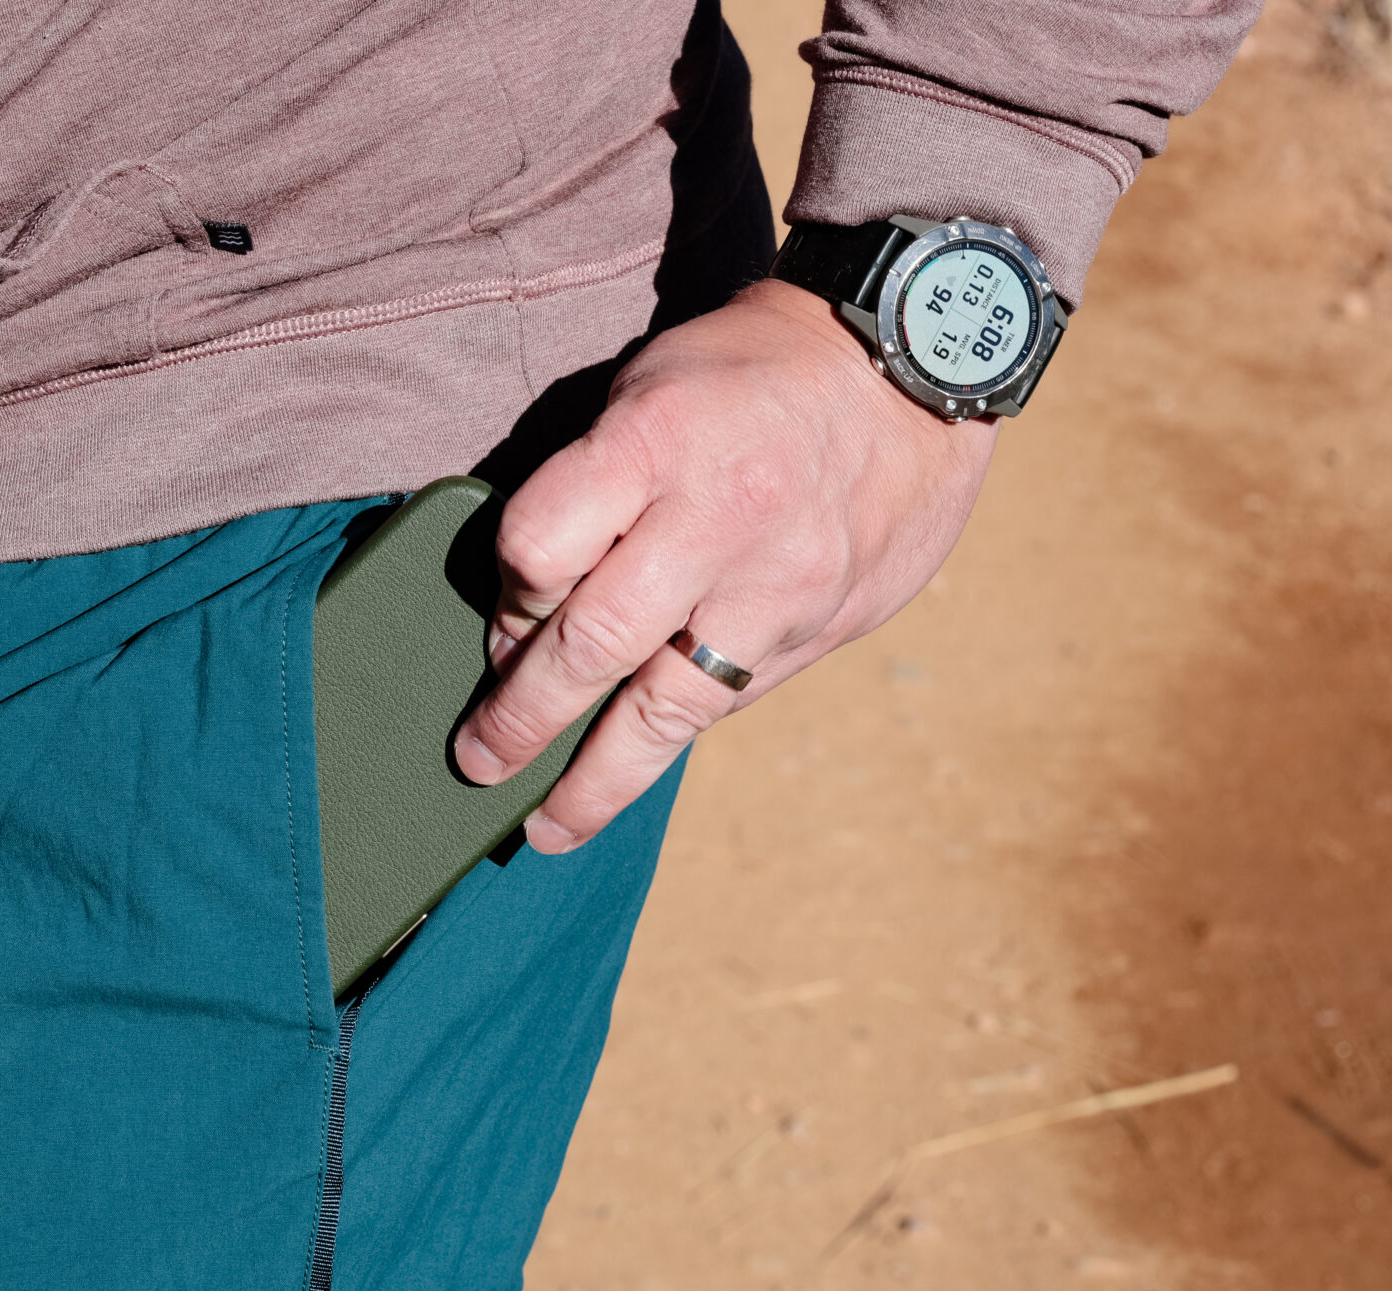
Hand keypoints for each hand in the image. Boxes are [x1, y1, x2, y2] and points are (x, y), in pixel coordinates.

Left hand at [450, 278, 998, 850]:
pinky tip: (637, 764)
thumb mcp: (651, 387)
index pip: (538, 548)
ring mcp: (775, 584)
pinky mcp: (819, 626)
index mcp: (655, 441)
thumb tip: (528, 605)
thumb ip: (591, 486)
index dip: (506, 595)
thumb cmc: (749, 373)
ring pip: (667, 710)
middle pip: (592, 643)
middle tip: (478, 762)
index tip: (502, 618)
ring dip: (596, 781)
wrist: (913, 363)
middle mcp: (716, 519)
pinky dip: (674, 734)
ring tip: (549, 827)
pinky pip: (728, 701)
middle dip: (523, 718)